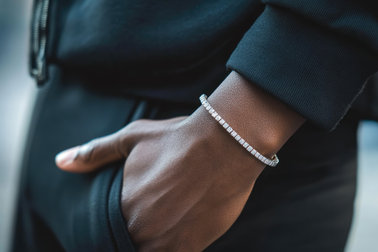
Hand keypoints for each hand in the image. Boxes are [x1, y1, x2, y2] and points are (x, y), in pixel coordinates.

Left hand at [56, 109, 265, 250]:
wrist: (224, 144)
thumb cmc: (178, 139)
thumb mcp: (131, 138)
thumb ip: (95, 153)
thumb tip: (61, 162)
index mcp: (121, 207)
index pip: (106, 234)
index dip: (117, 228)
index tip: (133, 217)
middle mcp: (140, 230)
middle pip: (130, 244)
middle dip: (139, 233)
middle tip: (157, 216)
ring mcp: (166, 242)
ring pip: (150, 251)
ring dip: (155, 242)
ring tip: (169, 221)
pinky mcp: (192, 247)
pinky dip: (175, 248)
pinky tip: (182, 230)